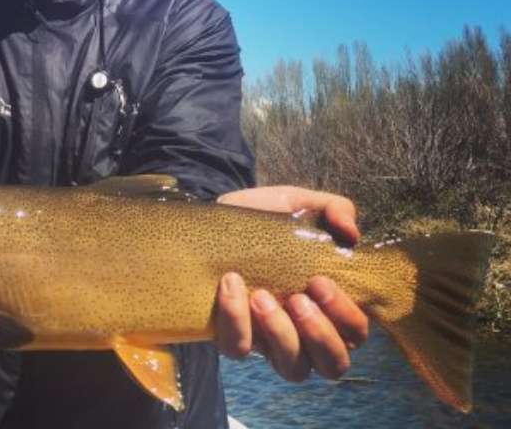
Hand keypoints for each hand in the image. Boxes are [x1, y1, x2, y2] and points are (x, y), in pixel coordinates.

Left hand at [214, 186, 368, 380]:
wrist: (218, 215)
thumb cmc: (268, 218)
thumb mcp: (300, 204)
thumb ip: (334, 209)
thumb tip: (351, 232)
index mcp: (328, 305)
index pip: (355, 333)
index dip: (345, 316)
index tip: (320, 280)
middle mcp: (304, 332)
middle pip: (333, 364)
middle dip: (320, 333)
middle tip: (298, 297)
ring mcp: (269, 340)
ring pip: (292, 368)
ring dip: (280, 333)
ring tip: (261, 295)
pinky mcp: (234, 335)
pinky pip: (238, 348)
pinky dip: (236, 321)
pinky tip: (231, 285)